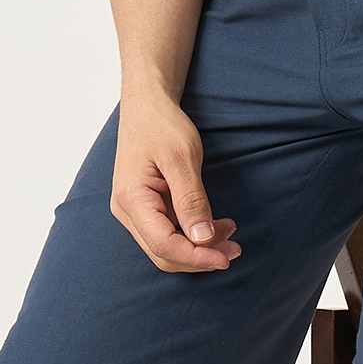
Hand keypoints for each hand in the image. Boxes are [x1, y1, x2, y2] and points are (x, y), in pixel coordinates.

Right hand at [110, 94, 241, 273]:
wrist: (147, 105)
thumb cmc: (161, 125)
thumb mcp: (181, 159)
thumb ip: (191, 201)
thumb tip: (202, 240)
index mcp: (132, 200)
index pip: (163, 245)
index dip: (196, 257)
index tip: (226, 257)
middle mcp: (128, 211)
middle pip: (164, 254)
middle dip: (200, 257)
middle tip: (235, 250)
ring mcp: (135, 211)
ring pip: (167, 247)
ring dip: (199, 248)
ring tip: (231, 236)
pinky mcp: (146, 208)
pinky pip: (169, 232)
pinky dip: (193, 235)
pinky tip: (216, 226)